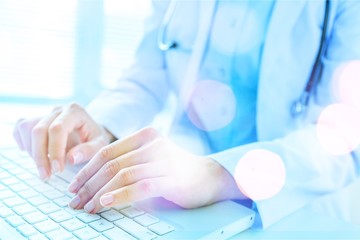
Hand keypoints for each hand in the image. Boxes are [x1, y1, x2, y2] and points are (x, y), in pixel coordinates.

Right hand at [13, 103, 115, 179]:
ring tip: (45, 166)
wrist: (91, 130)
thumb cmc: (95, 138)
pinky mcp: (36, 119)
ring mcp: (46, 113)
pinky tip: (32, 154)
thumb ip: (88, 151)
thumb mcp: (100, 145)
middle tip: (46, 175)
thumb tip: (71, 159)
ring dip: (32, 151)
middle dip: (40, 156)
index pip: (57, 128)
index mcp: (75, 112)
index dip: (55, 150)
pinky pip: (21, 128)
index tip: (58, 170)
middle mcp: (58, 110)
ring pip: (27, 129)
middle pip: (39, 130)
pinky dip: (22, 142)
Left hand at [68, 127, 244, 212]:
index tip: (73, 186)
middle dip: (89, 184)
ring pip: (122, 175)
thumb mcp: (149, 159)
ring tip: (88, 206)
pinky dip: (120, 195)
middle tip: (76, 201)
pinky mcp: (171, 178)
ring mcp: (163, 160)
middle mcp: (153, 144)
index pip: (106, 152)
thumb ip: (127, 163)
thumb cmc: (174, 170)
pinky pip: (140, 187)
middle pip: (111, 164)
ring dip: (100, 193)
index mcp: (145, 136)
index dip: (86, 170)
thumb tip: (93, 182)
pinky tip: (106, 203)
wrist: (207, 177)